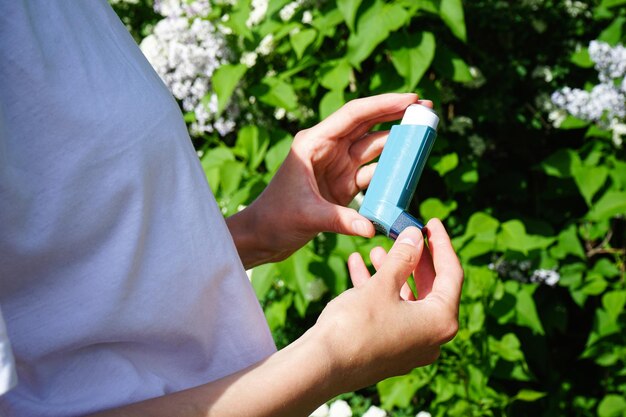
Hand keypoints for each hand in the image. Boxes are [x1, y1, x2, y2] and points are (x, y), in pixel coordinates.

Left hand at [227, 93, 431, 267]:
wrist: (263, 236)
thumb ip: (340, 220)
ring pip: (373, 148)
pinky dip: (389, 173)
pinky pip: (372, 174)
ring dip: (397, 144)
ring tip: (425, 138)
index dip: (383, 104)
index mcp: (314, 143)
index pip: (354, 115)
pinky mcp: (343, 185)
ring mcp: (337, 167)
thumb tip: (371, 228)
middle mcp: (327, 149)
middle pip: (368, 126)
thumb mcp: (306, 216)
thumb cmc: (275, 218)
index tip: (412, 98)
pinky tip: (408, 171)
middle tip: (427, 110)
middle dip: (396, 116)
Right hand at [312, 219, 463, 390]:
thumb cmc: (355, 325)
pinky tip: (358, 268)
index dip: (442, 244)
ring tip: (376, 250)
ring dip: (394, 273)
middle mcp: (431, 338)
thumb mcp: (382, 285)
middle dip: (415, 258)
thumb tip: (415, 236)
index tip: (432, 223)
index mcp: (440, 321)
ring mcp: (410, 346)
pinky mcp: (389, 350)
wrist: (321, 366)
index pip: (451, 274)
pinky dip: (380, 292)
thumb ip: (402, 257)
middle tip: (405, 234)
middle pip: (431, 287)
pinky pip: (392, 314)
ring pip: (408, 300)